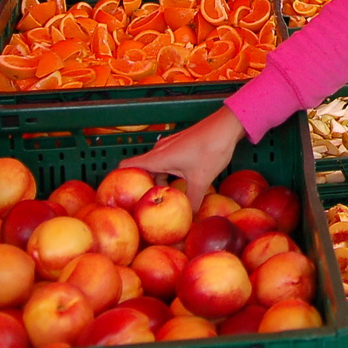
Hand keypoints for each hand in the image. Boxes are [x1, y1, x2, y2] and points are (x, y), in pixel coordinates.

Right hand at [119, 105, 245, 210]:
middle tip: (151, 207)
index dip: (120, 181)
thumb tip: (188, 222)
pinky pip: (168, 162)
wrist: (227, 125)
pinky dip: (170, 174)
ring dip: (161, 182)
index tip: (122, 199)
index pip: (125, 167)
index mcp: (156, 158)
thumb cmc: (211, 149)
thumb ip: (191, 202)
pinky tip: (184, 184)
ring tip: (171, 199)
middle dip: (145, 189)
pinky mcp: (180, 144)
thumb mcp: (200, 181)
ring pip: (157, 167)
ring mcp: (169, 146)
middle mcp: (159, 150)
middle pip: (142, 171)